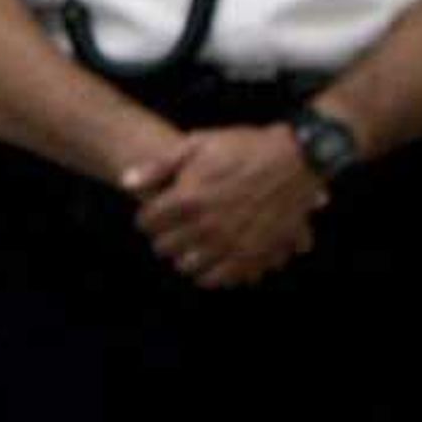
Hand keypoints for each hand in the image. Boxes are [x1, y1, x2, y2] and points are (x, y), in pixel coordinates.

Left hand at [122, 124, 324, 288]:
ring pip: (189, 266)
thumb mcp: (198, 144)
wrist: (296, 159)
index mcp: (188, 198)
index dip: (147, 218)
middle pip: (164, 247)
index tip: (153, 215)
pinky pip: (221, 277)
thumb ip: (158, 166)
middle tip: (169, 232)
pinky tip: (208, 265)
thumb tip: (125, 183)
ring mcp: (231, 242)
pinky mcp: (254, 254)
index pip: (148, 222)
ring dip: (183, 258)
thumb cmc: (243, 148)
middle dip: (163, 238)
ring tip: (187, 249)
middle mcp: (206, 225)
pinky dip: (210, 275)